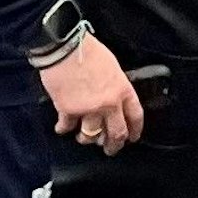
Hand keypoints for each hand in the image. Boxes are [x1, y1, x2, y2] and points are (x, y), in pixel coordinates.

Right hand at [41, 34, 143, 157]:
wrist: (64, 48)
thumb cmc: (87, 50)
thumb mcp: (111, 65)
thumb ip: (114, 84)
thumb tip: (111, 96)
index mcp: (122, 90)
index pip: (135, 116)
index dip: (135, 130)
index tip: (132, 137)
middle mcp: (108, 104)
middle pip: (116, 133)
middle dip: (114, 145)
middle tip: (110, 149)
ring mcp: (88, 110)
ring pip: (92, 136)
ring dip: (87, 139)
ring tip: (83, 139)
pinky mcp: (68, 111)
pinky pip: (67, 127)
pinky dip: (64, 129)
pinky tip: (62, 128)